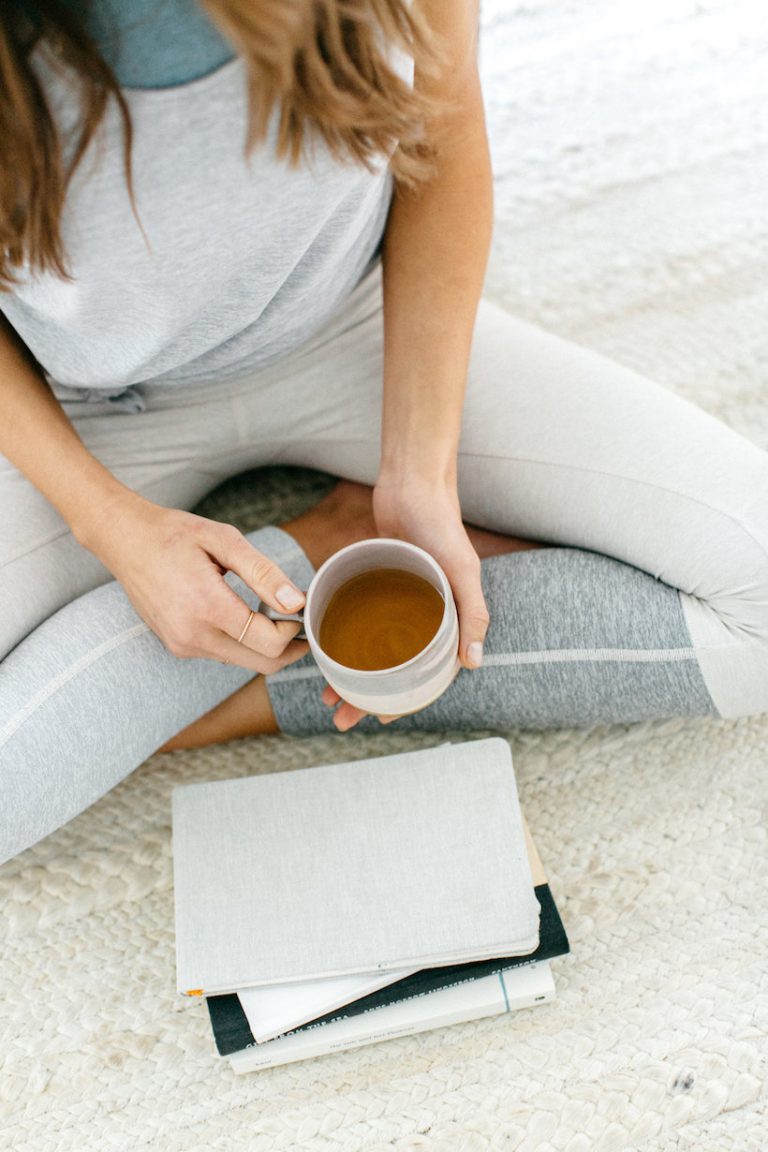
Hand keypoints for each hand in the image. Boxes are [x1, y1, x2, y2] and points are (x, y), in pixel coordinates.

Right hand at [90, 492, 308, 670]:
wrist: (125, 540)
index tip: (300, 607)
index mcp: (206, 606)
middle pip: (262, 663)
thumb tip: (296, 602)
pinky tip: (244, 615)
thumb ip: (263, 573)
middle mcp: (192, 635)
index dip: (294, 630)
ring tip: (271, 611)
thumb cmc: (175, 534)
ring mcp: (182, 645)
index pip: (268, 643)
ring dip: (265, 644)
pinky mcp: (178, 647)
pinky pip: (224, 655)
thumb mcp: (225, 541)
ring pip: (244, 662)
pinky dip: (243, 642)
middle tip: (299, 619)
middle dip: (288, 646)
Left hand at [322, 475, 488, 730]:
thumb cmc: (443, 523)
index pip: (424, 675)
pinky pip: (354, 619)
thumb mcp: (463, 569)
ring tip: (324, 694)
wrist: (413, 480)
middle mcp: (418, 615)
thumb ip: (473, 612)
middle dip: (364, 698)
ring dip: (347, 674)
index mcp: (443, 620)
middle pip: (389, 669)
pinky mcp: (370, 581)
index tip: (378, 721)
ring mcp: (393, 601)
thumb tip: (473, 664)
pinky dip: (339, 637)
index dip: (403, 701)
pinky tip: (320, 651)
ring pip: (367, 650)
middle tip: (338, 717)